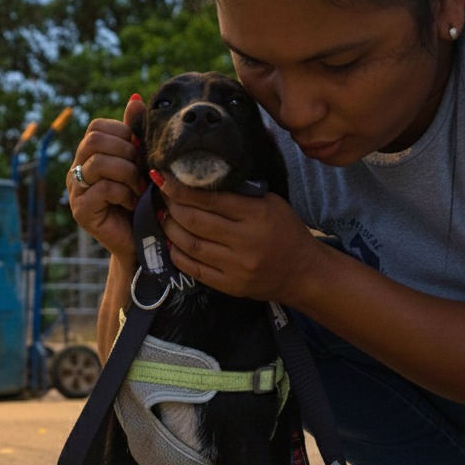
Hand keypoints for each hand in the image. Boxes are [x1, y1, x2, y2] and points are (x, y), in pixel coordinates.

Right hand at [66, 95, 146, 262]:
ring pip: (100, 162)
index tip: (140, 155)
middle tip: (141, 173)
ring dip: (128, 173)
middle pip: (94, 140)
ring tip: (138, 189)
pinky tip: (132, 204)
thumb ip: (135, 135)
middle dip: (126, 153)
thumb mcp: (142, 163)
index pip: (98, 127)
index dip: (123, 135)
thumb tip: (135, 99)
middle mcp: (75, 170)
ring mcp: (75, 191)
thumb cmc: (144, 200)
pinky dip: (125, 194)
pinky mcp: (81, 211)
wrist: (143, 241)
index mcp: (88, 155)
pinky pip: (104, 188)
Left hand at [155, 173, 318, 304]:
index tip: (163, 178)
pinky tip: (172, 243)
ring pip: (190, 245)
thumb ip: (240, 193)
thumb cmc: (287, 232)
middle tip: (162, 196)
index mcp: (257, 215)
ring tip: (164, 217)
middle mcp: (245, 241)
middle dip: (172, 205)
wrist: (303, 272)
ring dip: (170, 228)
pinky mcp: (230, 286)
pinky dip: (177, 254)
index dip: (181, 188)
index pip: (210, 198)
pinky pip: (194, 269)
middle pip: (195, 220)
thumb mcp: (271, 203)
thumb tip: (200, 180)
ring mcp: (236, 267)